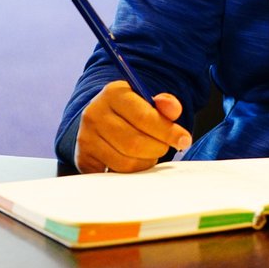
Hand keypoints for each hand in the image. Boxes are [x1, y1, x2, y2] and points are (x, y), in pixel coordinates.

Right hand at [75, 81, 191, 173]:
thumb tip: (173, 109)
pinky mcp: (84, 158)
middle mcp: (95, 113)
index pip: (144, 117)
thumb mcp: (148, 100)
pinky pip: (113, 174)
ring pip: (125, 162)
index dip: (168, 132)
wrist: (102, 118)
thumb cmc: (131, 111)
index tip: (184, 140)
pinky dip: (130, 173)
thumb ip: (165, 104)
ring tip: (149, 153)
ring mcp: (86, 137)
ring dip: (145, 162)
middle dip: (157, 149)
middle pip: (134, 143)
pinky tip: (135, 162)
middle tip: (163, 147)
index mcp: (114, 93)